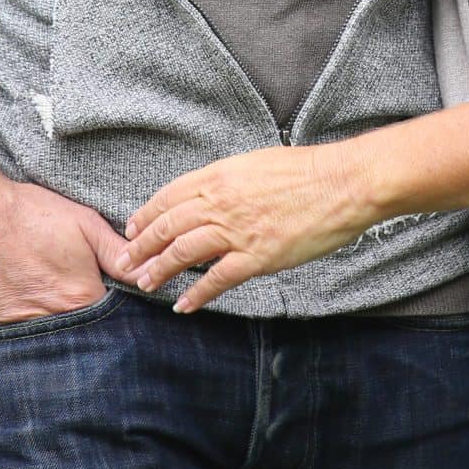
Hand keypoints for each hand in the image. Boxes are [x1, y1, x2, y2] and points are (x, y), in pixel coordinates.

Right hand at [0, 77, 132, 328]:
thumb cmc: (24, 214)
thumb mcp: (81, 224)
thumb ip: (117, 254)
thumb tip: (150, 274)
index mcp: (77, 302)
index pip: (103, 330)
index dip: (101, 323)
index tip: (93, 314)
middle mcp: (45, 326)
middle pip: (67, 345)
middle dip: (69, 336)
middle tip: (54, 306)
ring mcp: (5, 335)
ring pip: (29, 349)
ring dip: (33, 337)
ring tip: (24, 307)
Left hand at [120, 145, 379, 312]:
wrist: (342, 183)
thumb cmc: (307, 171)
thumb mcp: (256, 163)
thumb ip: (229, 180)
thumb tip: (212, 192)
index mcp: (220, 176)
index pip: (170, 196)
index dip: (147, 215)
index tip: (133, 229)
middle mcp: (221, 202)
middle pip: (169, 226)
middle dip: (142, 246)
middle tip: (126, 262)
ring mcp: (238, 231)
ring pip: (183, 253)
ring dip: (159, 270)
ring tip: (145, 283)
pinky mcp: (257, 257)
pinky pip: (217, 279)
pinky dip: (196, 294)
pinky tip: (183, 305)